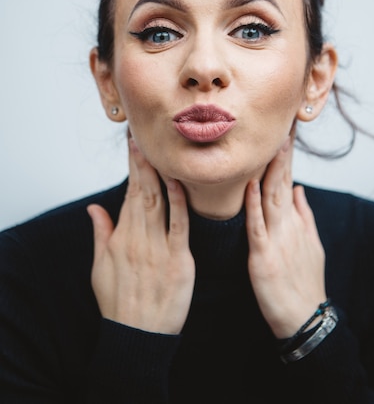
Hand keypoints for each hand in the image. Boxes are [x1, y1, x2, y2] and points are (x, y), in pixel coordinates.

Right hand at [87, 138, 194, 333]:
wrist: (137, 336)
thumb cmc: (119, 302)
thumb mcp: (100, 268)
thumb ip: (100, 233)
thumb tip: (93, 207)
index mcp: (121, 238)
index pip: (128, 194)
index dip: (133, 168)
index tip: (135, 146)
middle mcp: (137, 239)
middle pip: (142, 192)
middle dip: (144, 163)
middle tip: (145, 137)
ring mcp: (158, 249)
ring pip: (158, 203)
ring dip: (159, 175)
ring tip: (160, 150)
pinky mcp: (179, 261)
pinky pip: (179, 226)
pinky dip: (179, 203)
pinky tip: (179, 183)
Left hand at [245, 136, 325, 338]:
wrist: (304, 316)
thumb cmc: (304, 281)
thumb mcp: (310, 244)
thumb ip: (304, 214)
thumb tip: (300, 188)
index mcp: (294, 221)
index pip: (289, 181)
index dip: (286, 157)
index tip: (283, 133)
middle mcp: (287, 225)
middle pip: (282, 183)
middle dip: (280, 154)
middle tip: (279, 125)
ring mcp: (276, 239)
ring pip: (271, 198)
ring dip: (270, 170)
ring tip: (270, 144)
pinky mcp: (263, 256)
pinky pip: (257, 226)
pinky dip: (253, 204)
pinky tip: (250, 184)